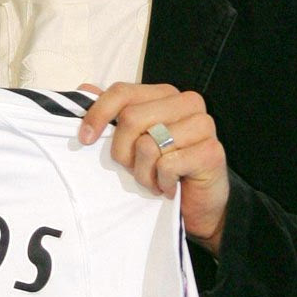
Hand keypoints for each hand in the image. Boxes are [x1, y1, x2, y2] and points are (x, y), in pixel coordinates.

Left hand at [78, 82, 228, 254]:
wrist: (197, 206)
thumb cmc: (162, 169)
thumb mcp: (131, 140)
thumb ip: (112, 112)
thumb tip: (85, 89)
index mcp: (165, 94)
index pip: (122, 92)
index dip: (98, 114)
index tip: (85, 138)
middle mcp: (187, 102)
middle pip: (131, 118)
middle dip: (123, 151)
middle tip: (133, 168)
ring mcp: (203, 125)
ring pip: (147, 144)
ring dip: (142, 172)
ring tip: (154, 178)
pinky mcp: (211, 151)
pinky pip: (166, 165)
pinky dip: (161, 182)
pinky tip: (170, 186)